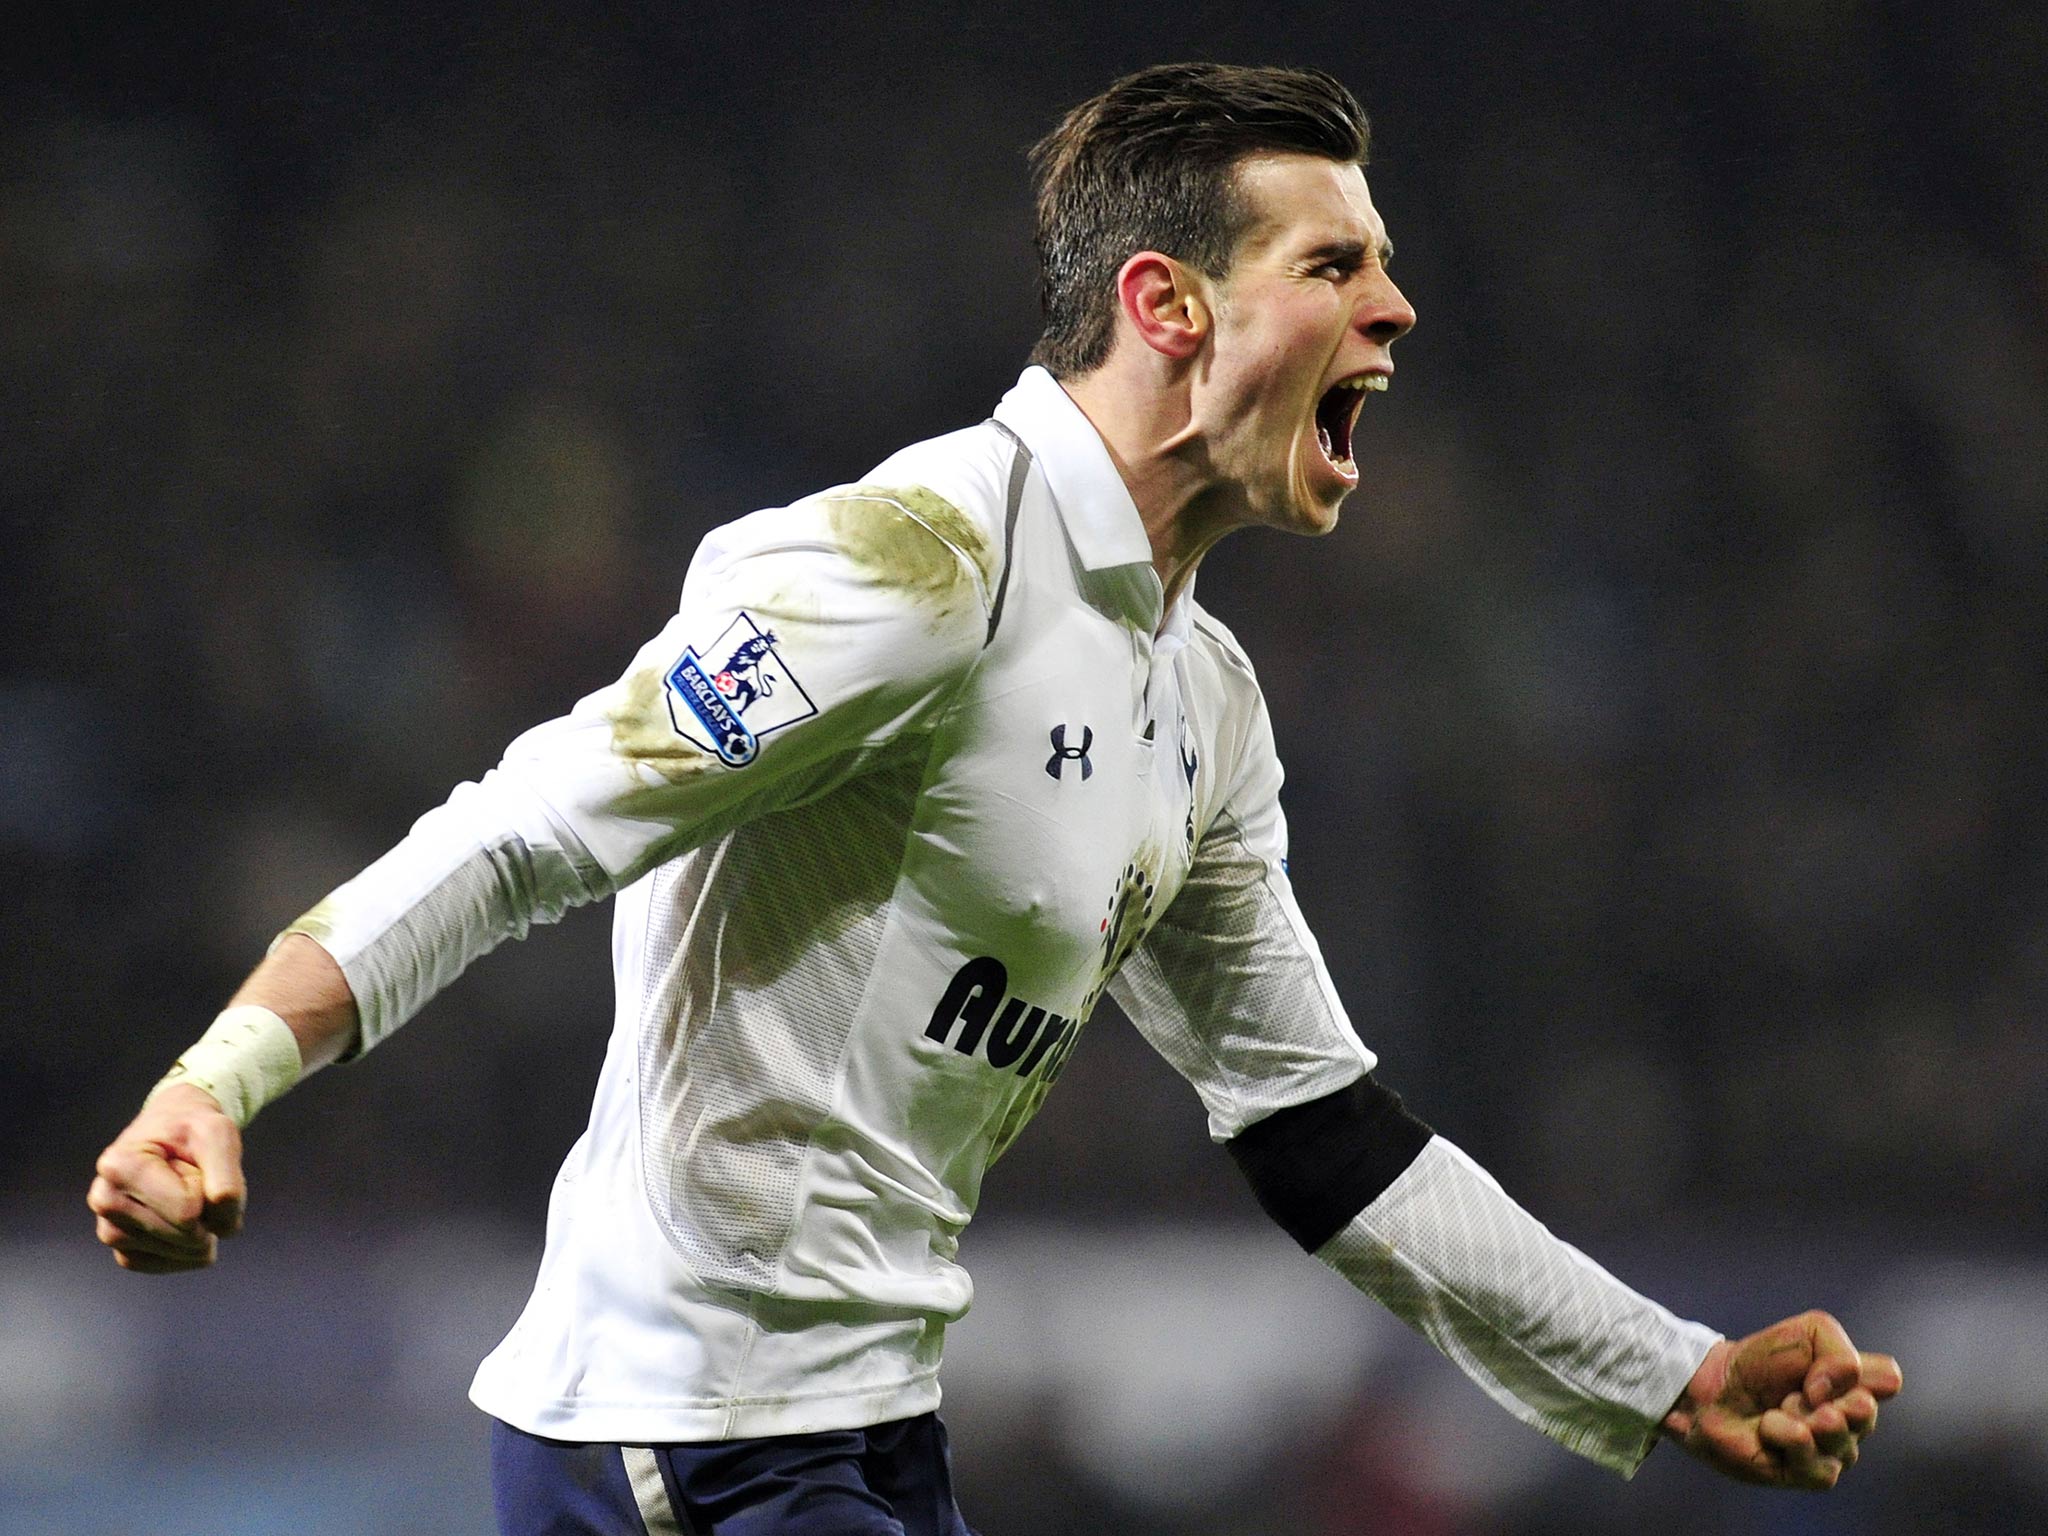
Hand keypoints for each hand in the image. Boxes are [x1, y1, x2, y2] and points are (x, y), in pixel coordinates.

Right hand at [87, 1083, 246, 1272]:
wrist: (174, 1129)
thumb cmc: (193, 1130)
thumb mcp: (219, 1133)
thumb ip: (228, 1177)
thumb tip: (225, 1228)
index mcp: (120, 1166)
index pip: (187, 1210)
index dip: (209, 1190)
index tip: (194, 1164)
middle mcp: (104, 1199)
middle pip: (185, 1234)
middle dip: (208, 1210)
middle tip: (192, 1178)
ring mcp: (109, 1227)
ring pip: (177, 1252)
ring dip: (202, 1230)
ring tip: (188, 1195)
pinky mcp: (122, 1248)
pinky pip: (162, 1264)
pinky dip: (188, 1252)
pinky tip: (191, 1227)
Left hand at [1662, 1310, 1901, 1488]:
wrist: (1711, 1387)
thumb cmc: (1759, 1361)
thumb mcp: (1806, 1333)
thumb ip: (1841, 1352)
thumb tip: (1853, 1396)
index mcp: (1854, 1385)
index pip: (1888, 1379)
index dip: (1858, 1370)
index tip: (1820, 1364)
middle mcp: (1850, 1421)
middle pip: (1865, 1412)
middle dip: (1827, 1396)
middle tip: (1797, 1390)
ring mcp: (1832, 1450)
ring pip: (1844, 1443)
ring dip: (1802, 1417)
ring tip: (1778, 1408)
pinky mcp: (1808, 1474)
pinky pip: (1820, 1467)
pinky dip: (1790, 1439)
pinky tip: (1769, 1428)